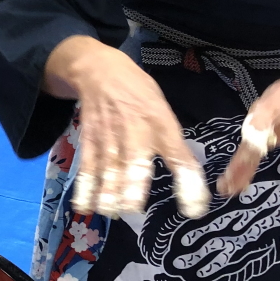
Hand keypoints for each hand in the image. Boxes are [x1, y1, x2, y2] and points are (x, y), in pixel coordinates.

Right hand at [43, 35, 209, 218]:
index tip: (194, 209)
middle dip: (133, 184)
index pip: (178, 156)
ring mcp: (110, 136)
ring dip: (109, 191)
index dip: (187, 183)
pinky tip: (86, 206)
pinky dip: (86, 187)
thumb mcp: (163, 111)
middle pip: (134, 160)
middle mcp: (136, 130)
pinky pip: (88, 166)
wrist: (99, 70)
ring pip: (109, 166)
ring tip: (113, 210)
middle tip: (134, 207)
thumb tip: (187, 179)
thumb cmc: (138, 93)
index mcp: (161, 122)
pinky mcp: (91, 140)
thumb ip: (172, 143)